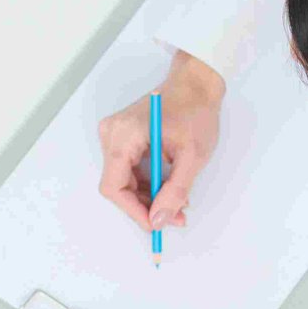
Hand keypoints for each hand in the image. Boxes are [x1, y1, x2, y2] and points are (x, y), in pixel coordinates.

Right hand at [97, 50, 224, 233]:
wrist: (196, 84)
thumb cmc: (195, 111)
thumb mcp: (192, 156)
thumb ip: (174, 191)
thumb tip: (159, 219)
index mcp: (123, 136)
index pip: (114, 186)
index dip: (133, 211)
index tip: (154, 224)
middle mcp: (111, 135)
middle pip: (118, 185)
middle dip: (145, 206)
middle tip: (174, 216)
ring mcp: (114, 135)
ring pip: (124, 181)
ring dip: (148, 197)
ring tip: (176, 203)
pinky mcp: (122, 138)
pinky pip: (129, 170)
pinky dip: (148, 183)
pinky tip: (167, 187)